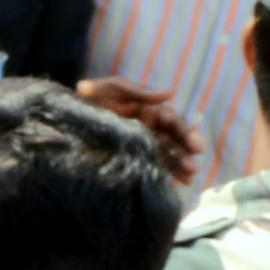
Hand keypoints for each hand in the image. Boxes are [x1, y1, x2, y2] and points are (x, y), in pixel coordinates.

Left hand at [73, 74, 202, 180]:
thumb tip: (170, 93)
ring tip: (189, 177)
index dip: (187, 133)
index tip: (195, 146)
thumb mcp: (113, 87)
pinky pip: (154, 162)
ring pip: (168, 153)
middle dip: (186, 152)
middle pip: (175, 140)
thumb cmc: (95, 94)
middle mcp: (153, 126)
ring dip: (180, 164)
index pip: (174, 122)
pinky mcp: (135, 153)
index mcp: (152, 109)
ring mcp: (144, 141)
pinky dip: (168, 171)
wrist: (73, 112)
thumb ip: (139, 91)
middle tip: (194, 166)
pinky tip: (180, 182)